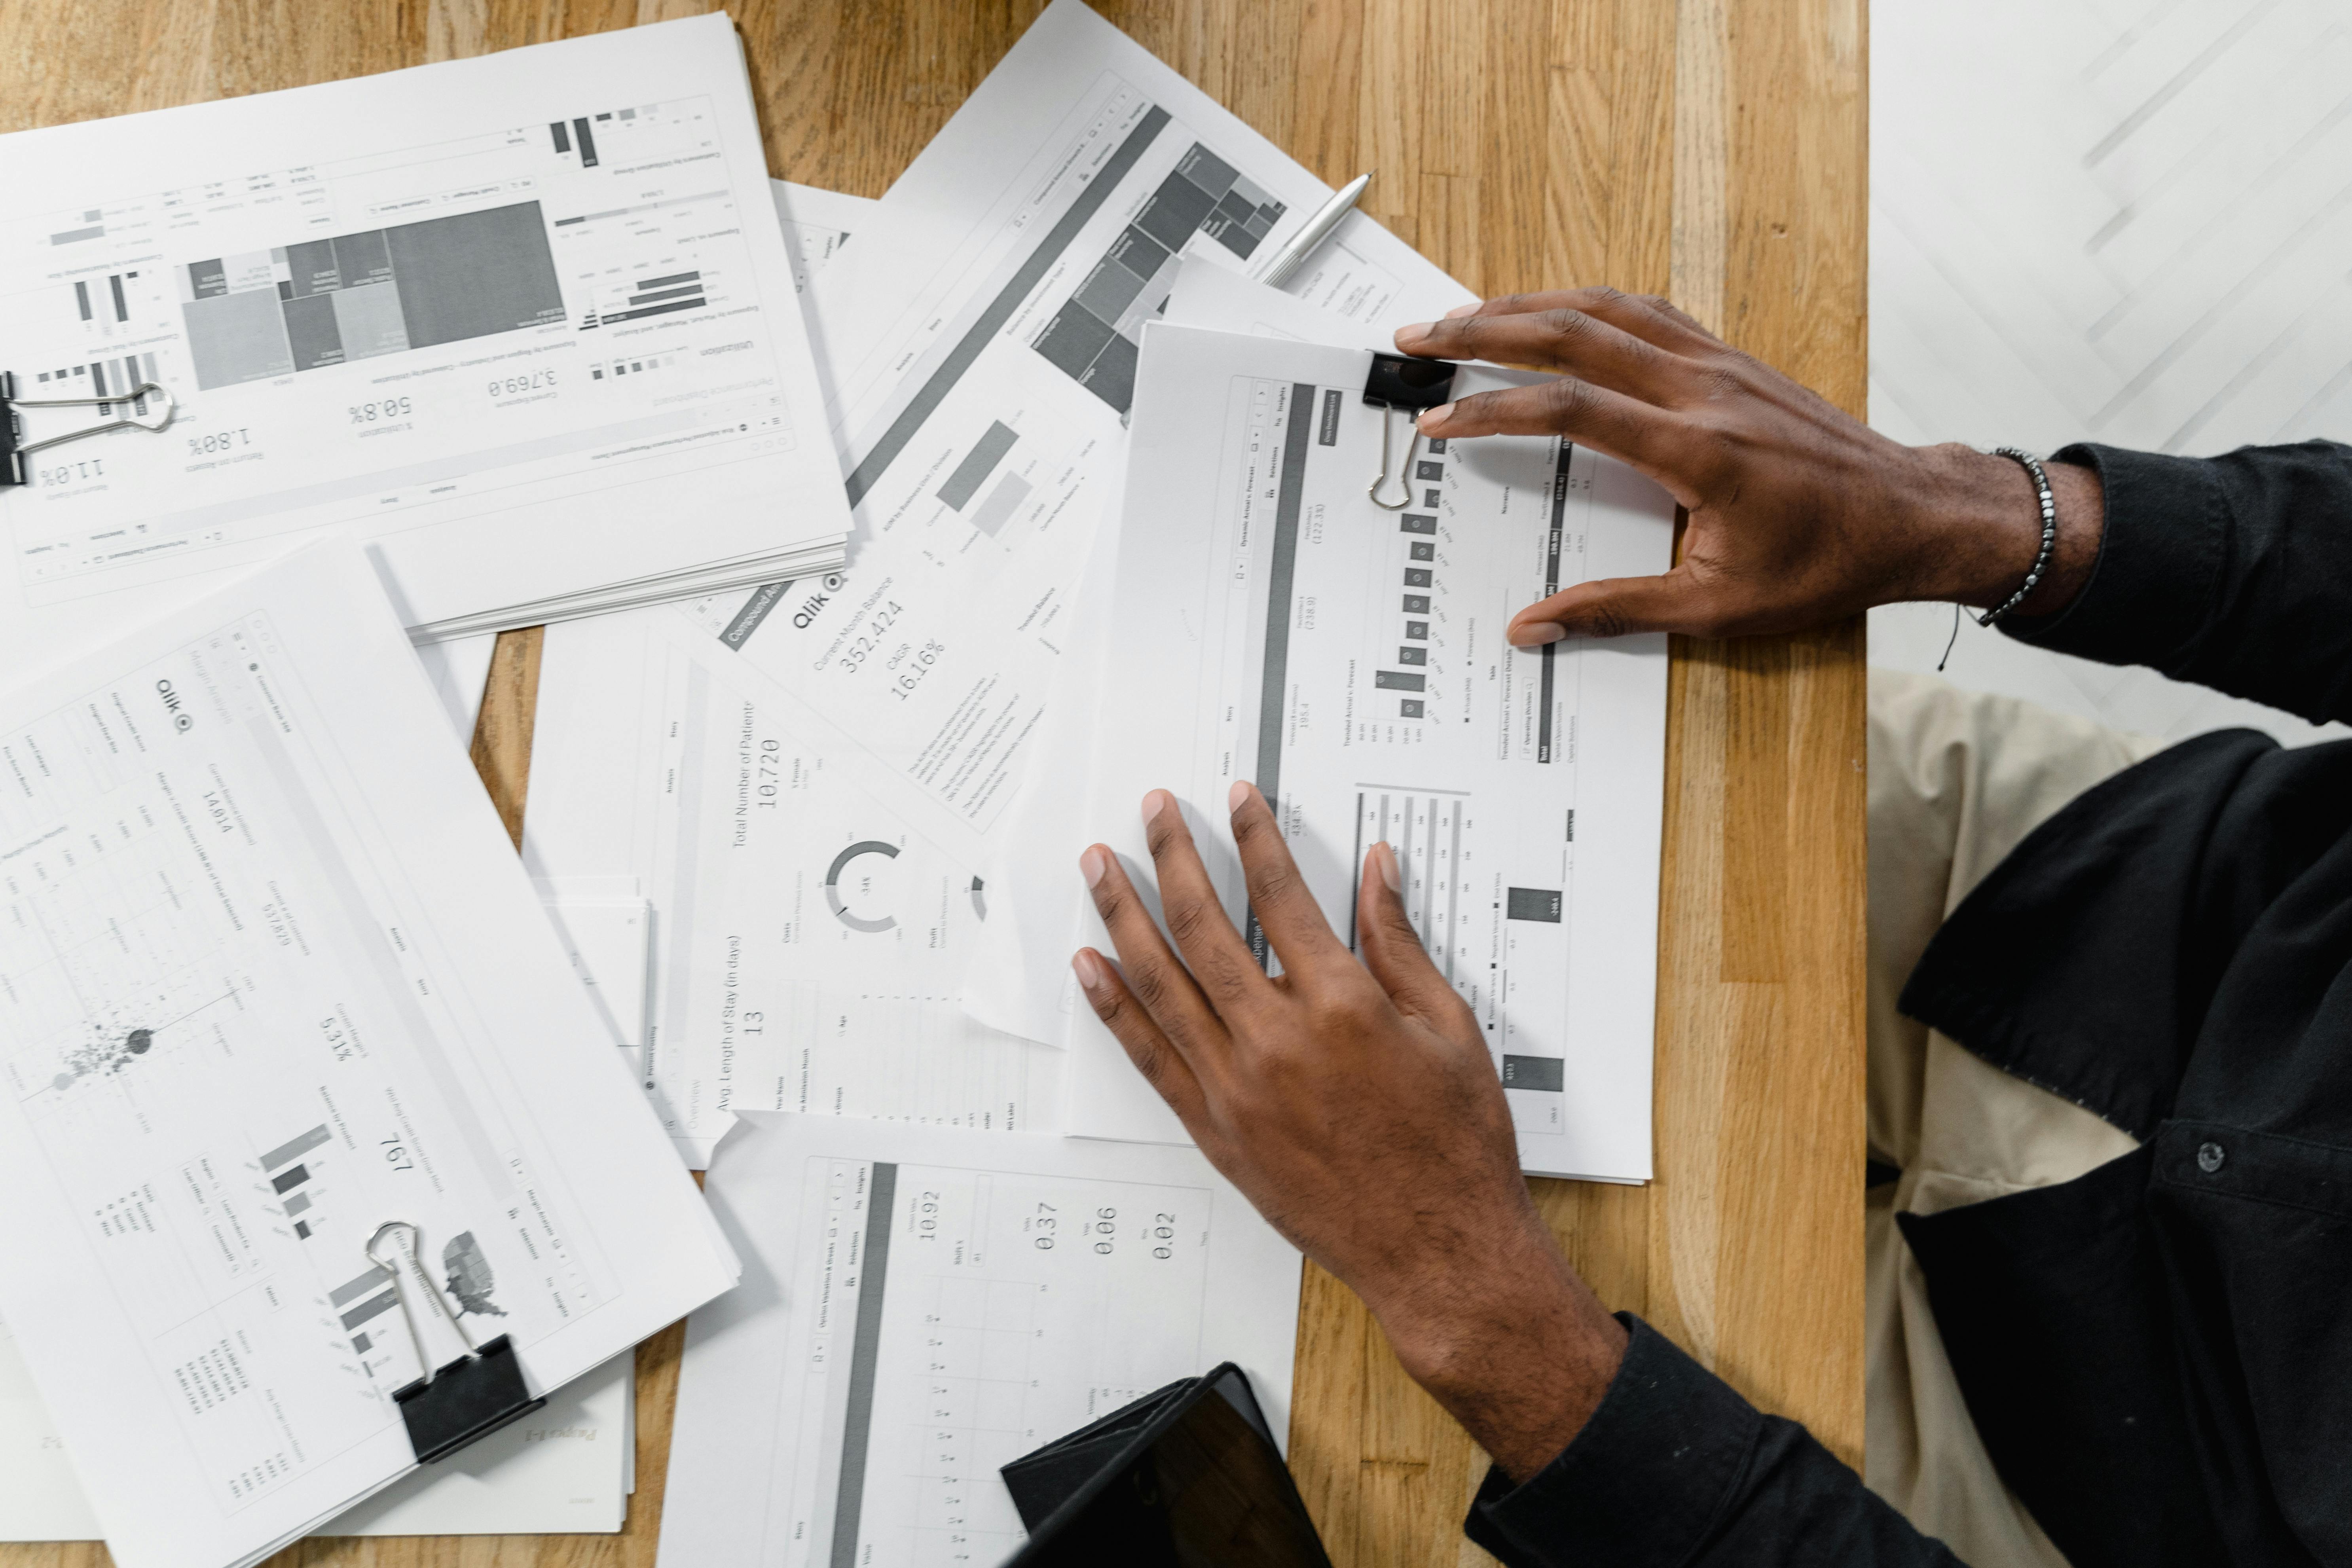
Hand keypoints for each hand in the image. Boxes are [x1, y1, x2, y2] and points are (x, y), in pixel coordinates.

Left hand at [1072, 783, 1626, 1480]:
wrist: (1439, 1250)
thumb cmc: (1453, 1148)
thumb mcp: (1449, 1029)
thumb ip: (1399, 945)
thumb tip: (1377, 871)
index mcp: (1344, 1006)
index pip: (1282, 895)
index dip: (1255, 837)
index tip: (1235, 800)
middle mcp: (1279, 1041)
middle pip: (1205, 926)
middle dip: (1172, 857)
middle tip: (1151, 812)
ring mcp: (1238, 1089)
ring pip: (1162, 983)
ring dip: (1124, 916)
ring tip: (1098, 868)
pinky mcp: (1216, 1132)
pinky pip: (1150, 1057)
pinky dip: (1115, 1007)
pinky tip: (1092, 966)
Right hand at [1392, 289, 2104, 644]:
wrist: (1914, 516)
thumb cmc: (1826, 563)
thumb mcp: (1720, 607)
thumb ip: (1617, 610)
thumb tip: (1532, 628)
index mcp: (1696, 451)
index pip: (1569, 409)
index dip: (1492, 411)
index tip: (1438, 424)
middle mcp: (1703, 391)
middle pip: (1573, 333)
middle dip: (1485, 330)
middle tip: (1420, 336)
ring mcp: (1719, 364)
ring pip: (1607, 308)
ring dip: (1528, 304)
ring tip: (1464, 315)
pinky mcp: (1731, 359)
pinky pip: (1646, 311)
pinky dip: (1586, 303)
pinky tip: (1551, 310)